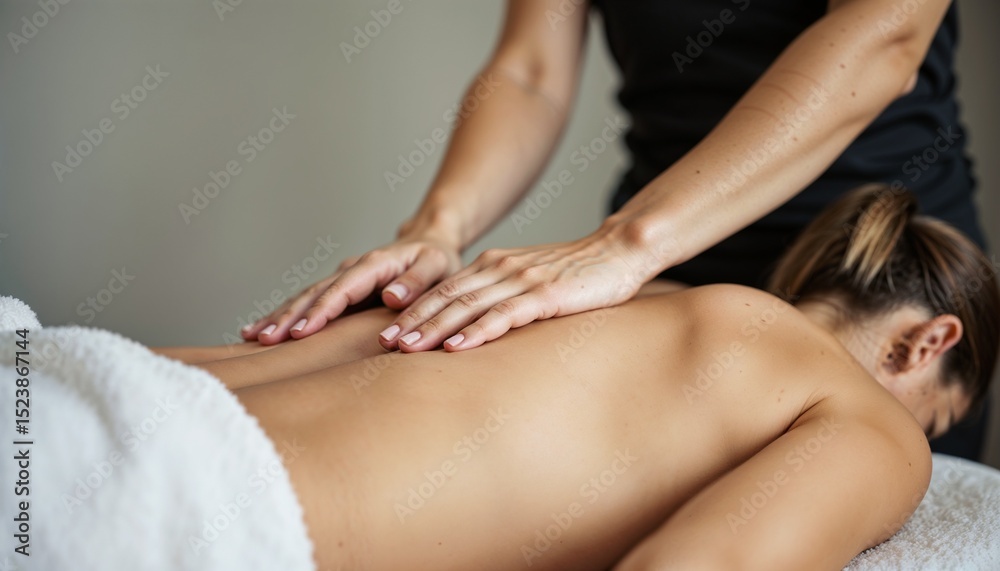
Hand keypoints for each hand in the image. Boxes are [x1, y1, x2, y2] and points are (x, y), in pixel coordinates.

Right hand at [242, 235, 461, 343]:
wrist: (430, 244)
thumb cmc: (437, 260)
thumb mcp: (436, 266)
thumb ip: (417, 281)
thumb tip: (390, 296)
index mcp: (374, 265)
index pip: (343, 290)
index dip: (321, 311)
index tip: (301, 331)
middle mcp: (352, 270)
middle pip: (314, 294)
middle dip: (288, 316)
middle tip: (265, 339)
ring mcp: (342, 280)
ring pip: (304, 298)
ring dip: (279, 316)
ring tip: (251, 335)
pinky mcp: (339, 291)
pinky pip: (307, 303)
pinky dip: (285, 315)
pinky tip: (260, 330)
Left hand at [379, 222, 672, 351]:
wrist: (620, 250)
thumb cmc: (579, 272)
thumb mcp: (532, 280)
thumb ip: (504, 295)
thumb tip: (477, 324)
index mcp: (495, 265)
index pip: (445, 290)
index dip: (414, 311)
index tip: (387, 333)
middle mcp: (501, 269)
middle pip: (447, 297)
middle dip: (413, 320)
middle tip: (382, 343)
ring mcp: (522, 281)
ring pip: (468, 306)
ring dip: (435, 328)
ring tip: (407, 349)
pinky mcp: (546, 295)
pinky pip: (505, 315)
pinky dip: (478, 331)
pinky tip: (457, 347)